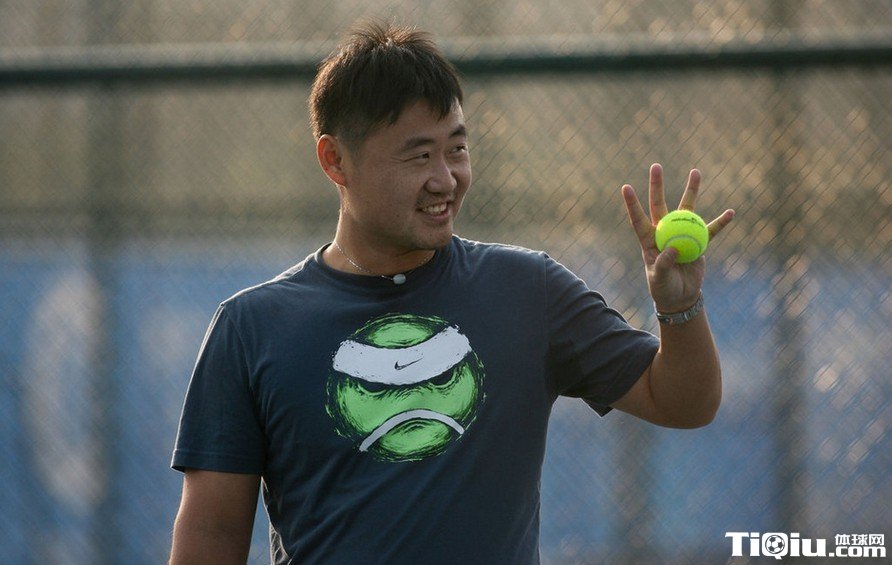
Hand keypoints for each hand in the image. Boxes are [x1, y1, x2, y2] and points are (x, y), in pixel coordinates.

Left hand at [621, 163, 733, 312]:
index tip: (625, 187)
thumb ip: (664, 264)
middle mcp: (663, 232)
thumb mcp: (660, 279)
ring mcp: (681, 234)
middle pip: (659, 205)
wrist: (680, 297)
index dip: (632, 204)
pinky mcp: (698, 241)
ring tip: (696, 172)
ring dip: (691, 191)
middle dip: (657, 186)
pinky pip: (710, 230)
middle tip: (656, 166)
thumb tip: (672, 247)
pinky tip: (730, 213)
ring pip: (686, 209)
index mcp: (648, 240)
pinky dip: (720, 223)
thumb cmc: (664, 288)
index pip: (638, 219)